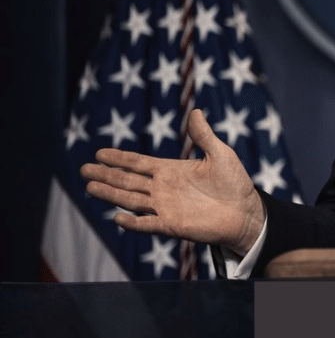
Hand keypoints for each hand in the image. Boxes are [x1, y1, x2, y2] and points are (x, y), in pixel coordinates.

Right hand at [80, 109, 264, 254]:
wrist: (247, 213)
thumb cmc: (235, 184)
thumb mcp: (221, 154)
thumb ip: (204, 136)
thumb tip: (195, 112)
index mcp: (171, 170)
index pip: (138, 163)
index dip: (119, 158)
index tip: (99, 153)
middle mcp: (163, 188)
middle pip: (128, 180)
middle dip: (106, 175)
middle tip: (83, 170)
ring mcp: (165, 207)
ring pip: (131, 200)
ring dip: (111, 194)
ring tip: (90, 187)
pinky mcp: (172, 225)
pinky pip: (148, 224)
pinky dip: (133, 222)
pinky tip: (117, 217)